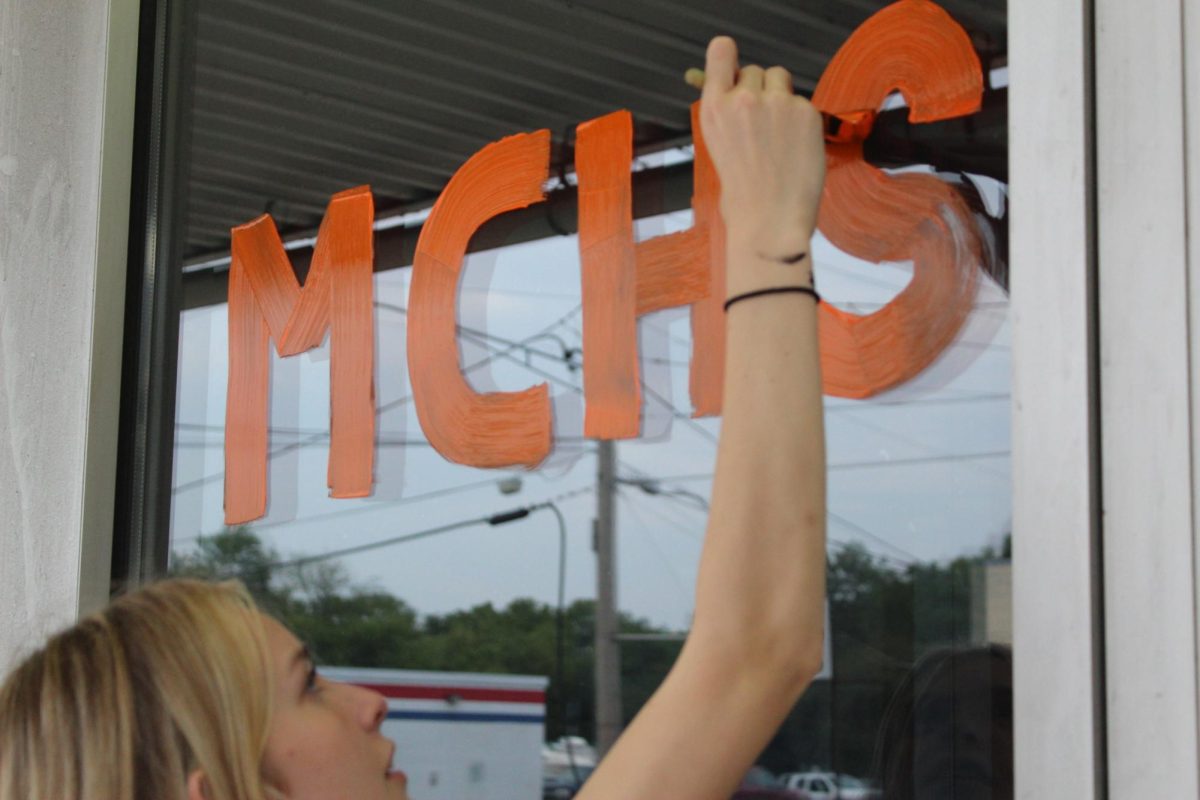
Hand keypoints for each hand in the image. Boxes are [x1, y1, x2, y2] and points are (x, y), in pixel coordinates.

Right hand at [697, 37, 824, 260]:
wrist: (770, 221)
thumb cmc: (742, 194)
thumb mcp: (718, 146)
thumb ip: (725, 111)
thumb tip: (726, 82)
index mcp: (714, 108)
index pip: (721, 51)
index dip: (729, 58)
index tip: (734, 69)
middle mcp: (743, 99)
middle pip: (755, 70)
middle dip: (760, 90)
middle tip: (762, 125)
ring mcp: (777, 103)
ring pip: (781, 79)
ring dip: (782, 97)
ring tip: (779, 134)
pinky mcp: (806, 112)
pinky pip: (804, 102)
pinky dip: (802, 120)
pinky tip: (795, 147)